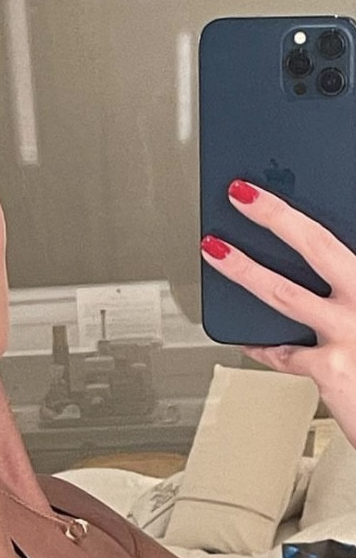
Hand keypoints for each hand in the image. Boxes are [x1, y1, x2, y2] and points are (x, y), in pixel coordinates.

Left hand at [200, 179, 355, 449]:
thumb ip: (347, 286)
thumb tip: (322, 262)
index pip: (340, 236)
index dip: (303, 209)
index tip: (276, 189)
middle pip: (318, 245)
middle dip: (276, 214)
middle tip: (242, 193)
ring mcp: (351, 332)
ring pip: (284, 293)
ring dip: (244, 268)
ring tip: (215, 250)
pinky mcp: (330, 368)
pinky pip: (281, 352)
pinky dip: (260, 344)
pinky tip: (244, 336)